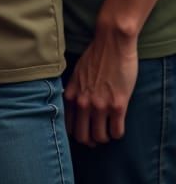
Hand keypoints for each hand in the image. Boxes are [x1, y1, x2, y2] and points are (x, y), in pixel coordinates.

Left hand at [64, 31, 138, 145]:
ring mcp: (100, 105)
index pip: (67, 125)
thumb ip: (73, 90)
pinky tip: (118, 125)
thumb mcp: (76, 73)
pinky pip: (117, 132)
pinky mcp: (118, 106)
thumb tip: (72, 105)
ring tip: (108, 130)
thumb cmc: (95, 56)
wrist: (112, 43)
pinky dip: (117, 133)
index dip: (76, 132)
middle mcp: (82, 102)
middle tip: (96, 135)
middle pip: (82, 136)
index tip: (83, 130)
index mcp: (70, 94)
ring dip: (105, 137)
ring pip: (100, 137)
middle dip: (90, 140)